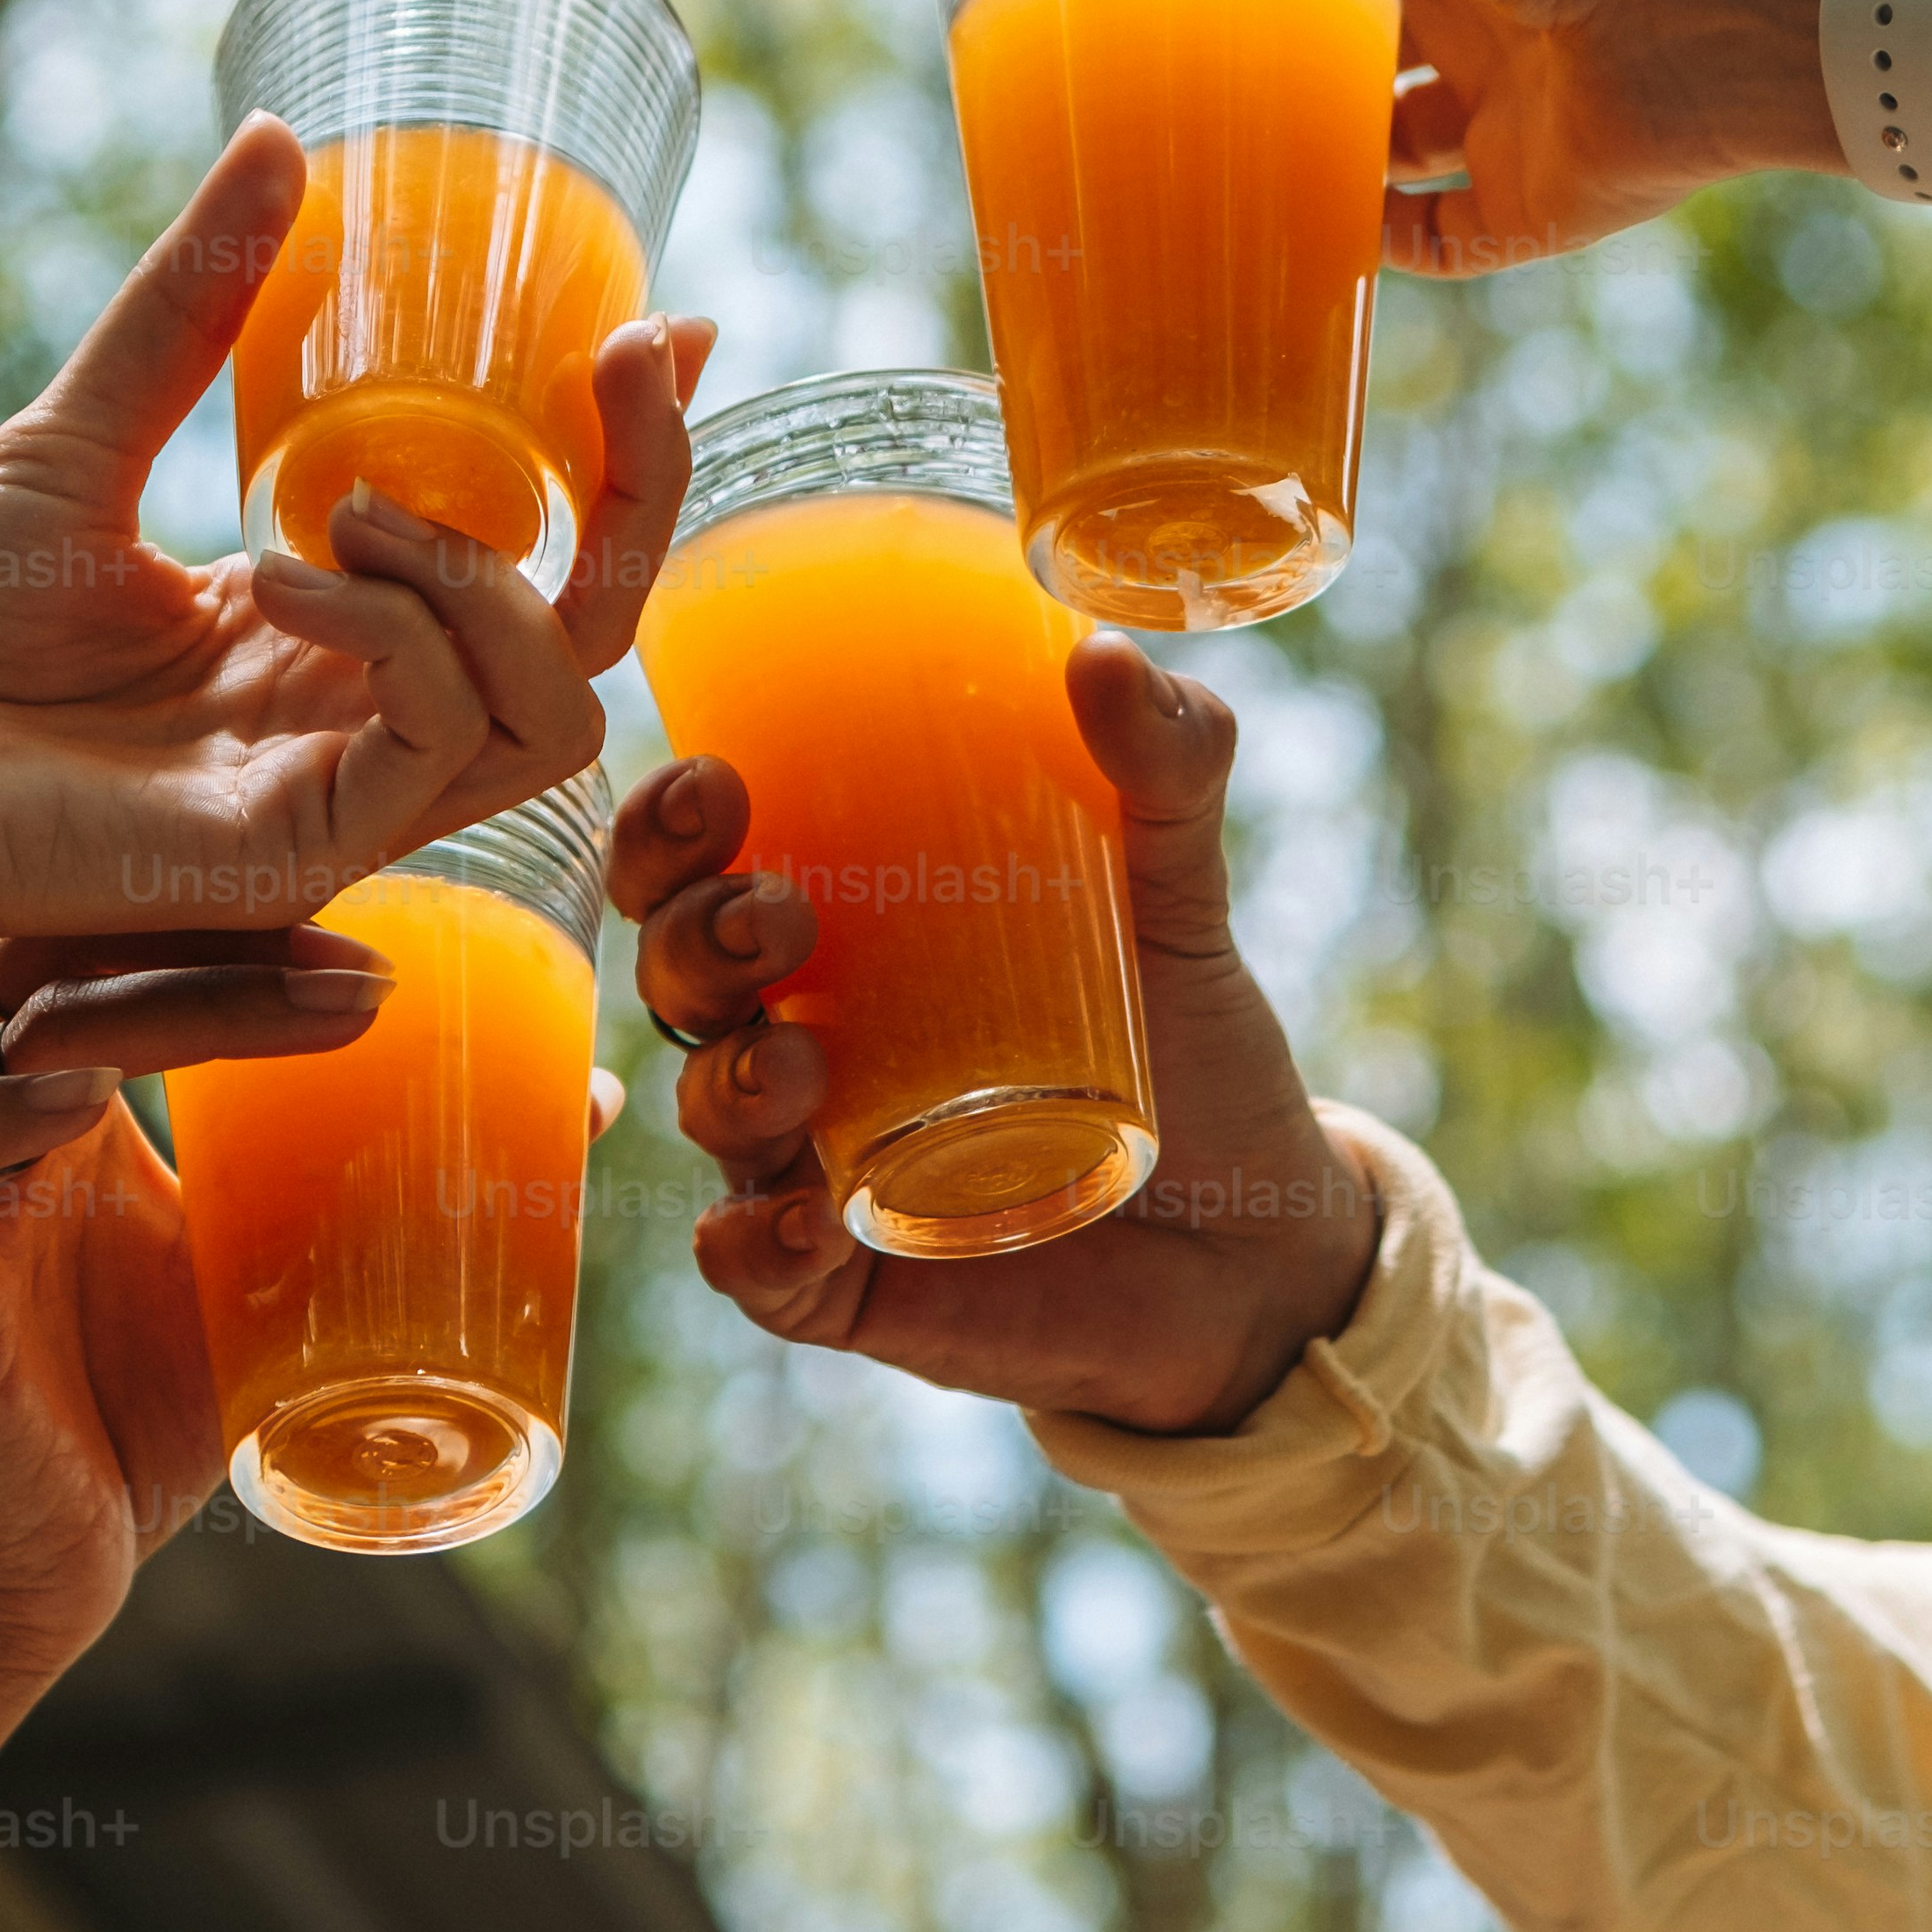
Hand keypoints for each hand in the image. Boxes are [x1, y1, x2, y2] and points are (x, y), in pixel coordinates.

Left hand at [0, 120, 711, 979]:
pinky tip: (279, 578)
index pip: (534, 566)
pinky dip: (395, 639)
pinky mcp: (297, 855)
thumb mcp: (72, 441)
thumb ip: (186, 312)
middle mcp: (354, 729)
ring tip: (356, 511)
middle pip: (590, 638)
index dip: (622, 461)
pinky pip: (437, 747)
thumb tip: (276, 144)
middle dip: (639, 496)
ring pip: (556, 706)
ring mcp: (337, 804)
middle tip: (619, 367)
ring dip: (492, 577)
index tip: (664, 328)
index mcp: (324, 644)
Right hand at [0, 933, 630, 1693]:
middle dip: (228, 929)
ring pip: (29, 1027)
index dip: (250, 903)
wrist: (39, 1583)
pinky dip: (3, 1110)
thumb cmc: (147, 1417)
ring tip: (314, 1005)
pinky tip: (84, 1088)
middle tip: (378, 965)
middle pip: (92, 950)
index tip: (395, 924)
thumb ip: (381, 1184)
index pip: (141, 936)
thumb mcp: (283, 1277)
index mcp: (76, 1081)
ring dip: (171, 1000)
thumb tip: (580, 1100)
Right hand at [616, 647, 1376, 1437]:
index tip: (714, 782)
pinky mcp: (853, 1280)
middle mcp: (805, 1040)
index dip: (666, 826)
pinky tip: (798, 1217)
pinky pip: (757, 1269)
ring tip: (797, 1060)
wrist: (1265, 1239)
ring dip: (723, 1078)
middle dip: (689, 936)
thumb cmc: (1191, 1048)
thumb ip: (1163, 772)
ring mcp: (817, 1164)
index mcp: (848, 932)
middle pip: (678, 976)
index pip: (702, 866)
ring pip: (707, 1112)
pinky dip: (751, 1245)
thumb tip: (1104, 652)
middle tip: (777, 916)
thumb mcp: (1181, 900)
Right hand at [967, 0, 1858, 272]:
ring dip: (1287, 162)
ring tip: (1157, 196)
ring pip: (1367, 138)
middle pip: (1325, 23)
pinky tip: (1261, 271)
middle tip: (1097, 98)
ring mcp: (1493, 97)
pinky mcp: (1522, 203)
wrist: (1713, 2)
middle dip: (1232, 53)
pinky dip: (1348, 257)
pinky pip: (1421, 242)